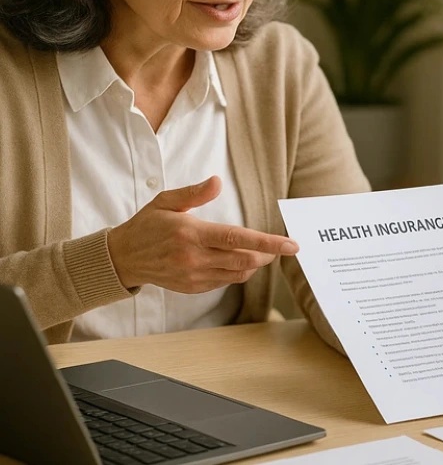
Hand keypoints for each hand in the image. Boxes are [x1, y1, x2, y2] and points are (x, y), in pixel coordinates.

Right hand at [107, 176, 298, 292]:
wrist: (123, 258)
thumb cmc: (147, 225)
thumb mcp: (166, 202)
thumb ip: (194, 193)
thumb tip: (217, 182)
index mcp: (191, 234)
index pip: (237, 239)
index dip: (267, 242)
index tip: (291, 245)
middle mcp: (194, 258)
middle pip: (244, 260)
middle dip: (267, 254)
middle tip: (279, 246)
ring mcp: (194, 276)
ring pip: (238, 274)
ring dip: (255, 264)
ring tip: (261, 252)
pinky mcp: (193, 287)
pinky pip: (225, 282)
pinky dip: (239, 272)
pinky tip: (239, 261)